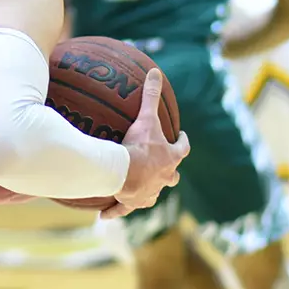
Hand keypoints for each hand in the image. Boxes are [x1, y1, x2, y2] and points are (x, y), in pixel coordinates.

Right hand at [104, 69, 187, 220]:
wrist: (125, 173)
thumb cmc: (140, 147)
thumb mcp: (147, 118)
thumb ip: (151, 95)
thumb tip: (155, 72)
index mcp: (170, 159)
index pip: (182, 150)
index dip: (183, 143)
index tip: (183, 137)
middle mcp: (163, 179)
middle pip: (172, 177)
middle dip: (170, 172)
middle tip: (166, 168)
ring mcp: (149, 193)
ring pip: (152, 195)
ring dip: (149, 192)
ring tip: (141, 191)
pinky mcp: (132, 203)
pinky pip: (123, 209)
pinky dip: (115, 212)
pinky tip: (105, 217)